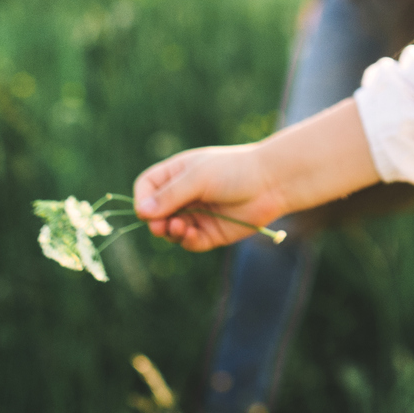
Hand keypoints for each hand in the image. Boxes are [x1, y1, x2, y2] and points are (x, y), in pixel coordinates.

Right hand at [134, 143, 284, 251]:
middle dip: (155, 221)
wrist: (272, 183)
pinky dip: (187, 241)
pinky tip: (191, 235)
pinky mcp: (211, 232)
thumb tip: (141, 212)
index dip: (142, 200)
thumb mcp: (198, 177)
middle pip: (155, 213)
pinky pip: (190, 242)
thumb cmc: (234, 171)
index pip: (147, 188)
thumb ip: (170, 195)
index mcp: (177, 174)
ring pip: (171, 231)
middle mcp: (184, 195)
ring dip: (170, 232)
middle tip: (161, 226)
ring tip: (179, 227)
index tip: (145, 211)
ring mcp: (197, 214)